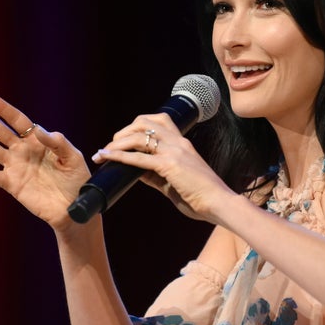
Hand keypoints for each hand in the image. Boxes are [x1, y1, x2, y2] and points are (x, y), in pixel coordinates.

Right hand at [0, 92, 90, 230]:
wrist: (75, 207)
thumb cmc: (77, 180)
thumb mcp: (73, 158)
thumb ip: (58, 143)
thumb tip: (38, 130)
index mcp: (38, 141)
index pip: (18, 121)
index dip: (3, 109)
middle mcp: (23, 151)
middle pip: (0, 131)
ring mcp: (16, 167)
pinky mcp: (11, 184)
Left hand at [92, 112, 235, 223]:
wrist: (220, 204)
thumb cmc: (202, 197)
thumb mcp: (174, 183)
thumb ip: (156, 175)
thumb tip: (136, 172)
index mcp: (182, 144)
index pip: (158, 121)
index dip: (138, 126)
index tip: (124, 139)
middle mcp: (178, 143)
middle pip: (145, 122)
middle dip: (124, 131)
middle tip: (111, 145)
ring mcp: (174, 152)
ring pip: (139, 136)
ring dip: (117, 142)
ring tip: (104, 152)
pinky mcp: (170, 165)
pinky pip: (139, 157)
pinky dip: (119, 156)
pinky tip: (107, 157)